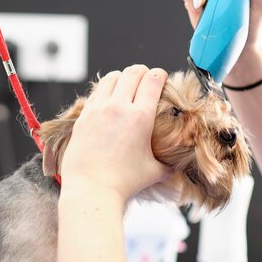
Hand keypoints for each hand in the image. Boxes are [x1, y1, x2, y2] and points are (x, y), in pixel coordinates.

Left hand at [59, 65, 170, 202]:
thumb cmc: (124, 183)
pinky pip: (96, 92)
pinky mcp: (84, 117)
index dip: (160, 75)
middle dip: (143, 72)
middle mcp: (118, 107)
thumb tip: (178, 163)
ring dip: (122, 78)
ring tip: (126, 86)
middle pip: (133, 72)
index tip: (162, 78)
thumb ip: (169, 164)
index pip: (153, 80)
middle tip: (147, 79)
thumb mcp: (155, 172)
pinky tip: (109, 101)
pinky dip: (105, 91)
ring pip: (112, 77)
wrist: (91, 190)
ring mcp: (98, 110)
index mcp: (140, 117)